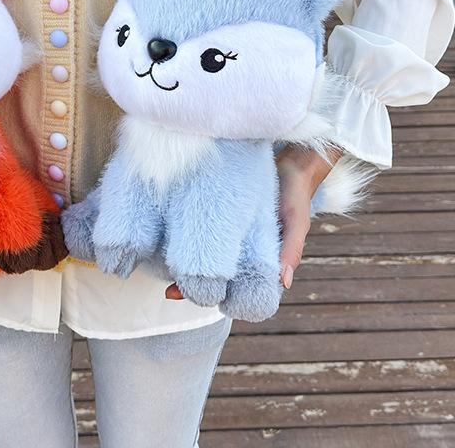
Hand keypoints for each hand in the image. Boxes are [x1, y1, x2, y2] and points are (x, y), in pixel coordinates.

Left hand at [165, 145, 341, 300]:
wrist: (290, 163)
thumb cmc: (296, 196)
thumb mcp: (296, 221)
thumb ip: (291, 249)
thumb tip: (283, 282)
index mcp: (262, 261)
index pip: (238, 288)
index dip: (216, 295)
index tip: (195, 297)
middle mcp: (243, 251)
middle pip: (215, 275)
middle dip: (192, 284)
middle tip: (169, 290)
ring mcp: (231, 234)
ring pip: (205, 254)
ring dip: (186, 263)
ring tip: (164, 269)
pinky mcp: (221, 215)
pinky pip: (203, 230)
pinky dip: (188, 235)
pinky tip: (170, 237)